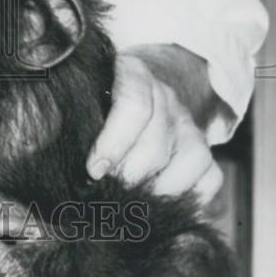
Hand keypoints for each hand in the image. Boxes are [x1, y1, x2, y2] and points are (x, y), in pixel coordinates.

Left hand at [87, 48, 223, 202]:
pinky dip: (189, 197)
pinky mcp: (204, 148)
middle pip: (156, 144)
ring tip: (130, 199)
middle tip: (107, 191)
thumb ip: (77, 120)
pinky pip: (210, 177)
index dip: (115, 143)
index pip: (135, 105)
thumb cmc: (98, 100)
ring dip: (158, 189)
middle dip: (128, 176)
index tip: (95, 171)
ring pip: (190, 159)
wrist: (138, 85)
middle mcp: (166, 95)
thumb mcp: (85, 98)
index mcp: (132, 74)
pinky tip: (160, 202)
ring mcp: (188, 122)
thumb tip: (65, 160)